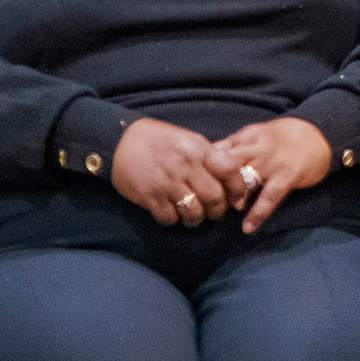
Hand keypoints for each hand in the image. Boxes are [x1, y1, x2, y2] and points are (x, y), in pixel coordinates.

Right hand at [112, 117, 236, 225]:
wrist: (120, 141)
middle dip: (218, 210)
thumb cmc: (158, 140)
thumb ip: (207, 157)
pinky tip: (171, 213)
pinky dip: (173, 220)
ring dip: (196, 218)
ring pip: (195, 213)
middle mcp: (186, 167)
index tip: (238, 199)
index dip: (239, 188)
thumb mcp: (187, 140)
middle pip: (215, 198)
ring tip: (193, 214)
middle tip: (213, 211)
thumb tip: (229, 177)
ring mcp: (168, 183)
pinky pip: (170, 219)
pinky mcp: (151, 197)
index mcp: (199, 149)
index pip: (230, 171)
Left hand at [208, 116, 337, 234]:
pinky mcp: (288, 175)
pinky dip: (257, 213)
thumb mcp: (256, 136)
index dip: (203, 169)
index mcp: (246, 136)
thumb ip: (234, 148)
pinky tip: (248, 227)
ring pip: (244, 179)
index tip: (194, 184)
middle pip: (226, 165)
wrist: (318, 135)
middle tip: (204, 202)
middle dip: (213, 184)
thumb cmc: (281, 139)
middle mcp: (257, 147)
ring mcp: (272, 161)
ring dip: (231, 198)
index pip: (217, 151)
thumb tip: (206, 163)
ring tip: (222, 213)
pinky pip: (269, 197)